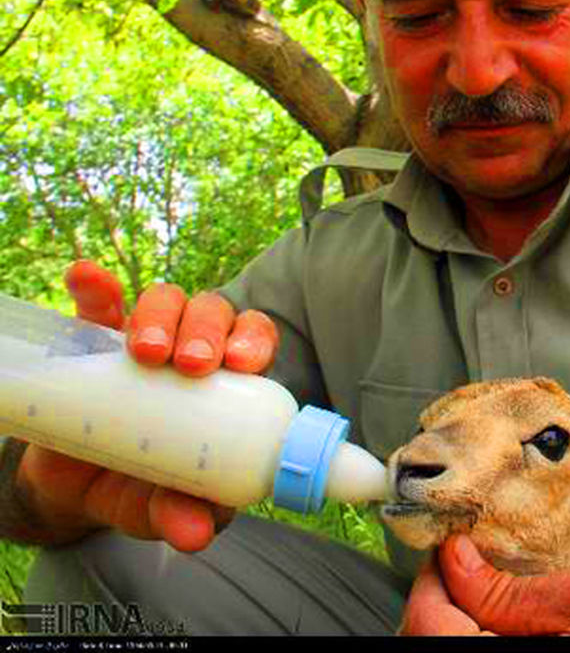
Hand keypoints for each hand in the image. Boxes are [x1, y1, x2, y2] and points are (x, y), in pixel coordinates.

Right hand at [9, 261, 277, 551]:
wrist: (73, 489)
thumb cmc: (140, 491)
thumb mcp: (161, 508)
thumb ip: (181, 515)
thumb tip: (196, 534)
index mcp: (227, 386)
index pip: (254, 344)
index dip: (254, 342)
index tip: (243, 361)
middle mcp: (191, 353)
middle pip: (215, 315)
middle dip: (208, 330)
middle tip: (192, 365)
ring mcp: (142, 341)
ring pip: (166, 301)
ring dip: (161, 314)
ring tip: (147, 351)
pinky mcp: (93, 339)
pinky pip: (97, 304)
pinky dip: (95, 287)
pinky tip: (87, 277)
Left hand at [401, 535, 569, 635]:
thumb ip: (515, 587)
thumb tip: (458, 557)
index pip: (424, 616)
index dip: (434, 574)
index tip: (454, 547)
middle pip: (429, 636)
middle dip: (447, 598)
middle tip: (476, 567)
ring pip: (450, 649)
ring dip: (464, 623)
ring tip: (498, 599)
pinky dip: (483, 640)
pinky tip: (511, 631)